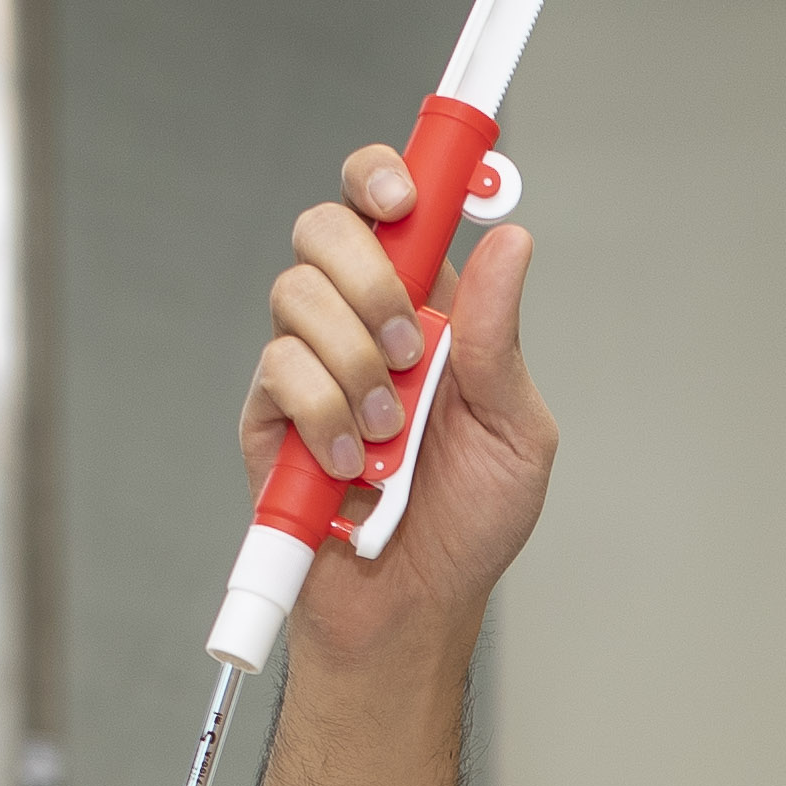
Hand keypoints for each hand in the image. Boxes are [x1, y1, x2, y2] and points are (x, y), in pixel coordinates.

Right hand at [242, 143, 551, 669]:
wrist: (413, 607)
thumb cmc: (470, 524)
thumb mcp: (516, 431)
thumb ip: (502, 339)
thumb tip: (511, 243)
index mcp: (429, 308)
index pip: (389, 207)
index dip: (385, 179)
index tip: (404, 200)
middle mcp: (360, 322)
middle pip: (325, 227)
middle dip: (369, 279)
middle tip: (411, 351)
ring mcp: (309, 364)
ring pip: (297, 294)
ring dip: (356, 364)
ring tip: (388, 434)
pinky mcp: (268, 414)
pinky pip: (279, 371)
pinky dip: (325, 416)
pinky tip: (350, 465)